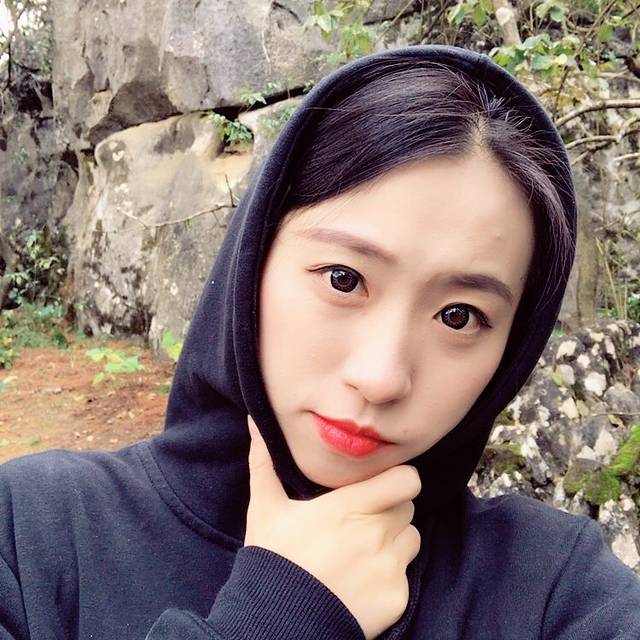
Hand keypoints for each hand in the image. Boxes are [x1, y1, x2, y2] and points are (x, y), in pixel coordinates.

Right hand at [244, 415, 421, 639]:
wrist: (276, 622)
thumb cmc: (273, 559)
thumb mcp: (266, 509)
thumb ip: (265, 463)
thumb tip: (253, 421)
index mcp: (350, 506)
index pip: (407, 480)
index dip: (398, 480)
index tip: (381, 486)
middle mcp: (375, 534)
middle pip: (407, 508)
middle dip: (390, 510)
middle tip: (362, 522)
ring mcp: (389, 568)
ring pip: (411, 540)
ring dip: (394, 542)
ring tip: (361, 553)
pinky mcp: (396, 598)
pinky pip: (406, 576)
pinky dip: (390, 577)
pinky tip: (361, 583)